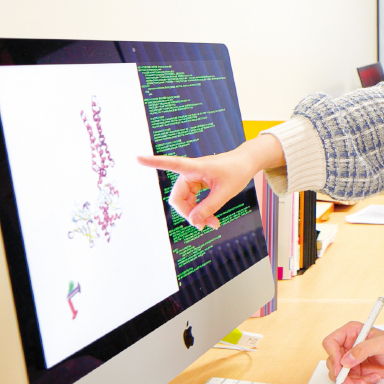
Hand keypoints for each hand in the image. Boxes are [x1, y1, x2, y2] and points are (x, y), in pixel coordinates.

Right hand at [137, 135, 283, 229]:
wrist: (246, 163)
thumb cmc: (236, 171)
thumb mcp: (225, 192)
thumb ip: (209, 207)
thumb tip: (193, 222)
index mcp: (195, 167)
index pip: (171, 164)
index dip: (153, 162)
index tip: (137, 158)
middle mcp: (189, 172)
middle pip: (178, 198)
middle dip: (189, 214)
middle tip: (206, 226)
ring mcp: (192, 179)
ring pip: (185, 202)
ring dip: (196, 215)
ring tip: (213, 224)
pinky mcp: (196, 184)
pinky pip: (192, 201)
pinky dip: (200, 211)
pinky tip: (210, 219)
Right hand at [322, 323, 383, 383]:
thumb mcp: (381, 344)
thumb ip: (363, 350)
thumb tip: (345, 361)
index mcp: (351, 332)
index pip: (330, 342)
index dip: (332, 356)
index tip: (340, 368)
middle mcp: (348, 345)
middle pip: (332, 362)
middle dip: (341, 375)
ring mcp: (351, 359)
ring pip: (339, 374)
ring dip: (351, 382)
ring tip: (366, 382)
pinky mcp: (356, 370)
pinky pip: (350, 380)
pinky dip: (359, 383)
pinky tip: (373, 379)